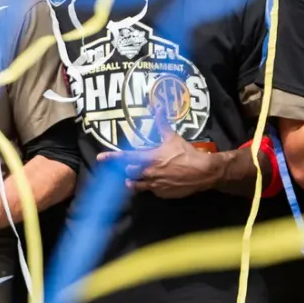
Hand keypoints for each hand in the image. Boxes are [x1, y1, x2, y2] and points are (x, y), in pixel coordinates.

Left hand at [98, 114, 217, 198]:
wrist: (203, 172)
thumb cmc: (186, 153)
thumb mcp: (173, 138)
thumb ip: (162, 124)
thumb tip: (158, 108)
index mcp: (149, 158)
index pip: (125, 157)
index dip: (111, 157)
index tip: (100, 158)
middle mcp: (148, 173)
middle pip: (128, 173)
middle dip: (127, 169)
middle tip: (131, 166)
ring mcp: (154, 185)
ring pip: (136, 185)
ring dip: (134, 180)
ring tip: (136, 177)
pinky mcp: (161, 194)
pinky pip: (151, 191)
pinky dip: (151, 186)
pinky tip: (158, 181)